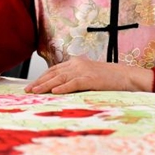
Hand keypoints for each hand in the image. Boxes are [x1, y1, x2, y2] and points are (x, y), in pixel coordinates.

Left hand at [25, 57, 153, 94]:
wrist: (126, 77)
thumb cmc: (107, 79)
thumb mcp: (88, 75)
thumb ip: (74, 78)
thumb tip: (58, 88)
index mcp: (75, 62)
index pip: (54, 69)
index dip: (41, 77)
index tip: (32, 85)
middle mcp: (77, 64)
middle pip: (53, 73)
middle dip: (39, 82)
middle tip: (28, 90)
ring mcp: (84, 71)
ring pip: (60, 78)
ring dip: (46, 85)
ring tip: (35, 91)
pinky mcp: (91, 79)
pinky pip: (73, 83)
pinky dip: (63, 87)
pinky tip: (54, 92)